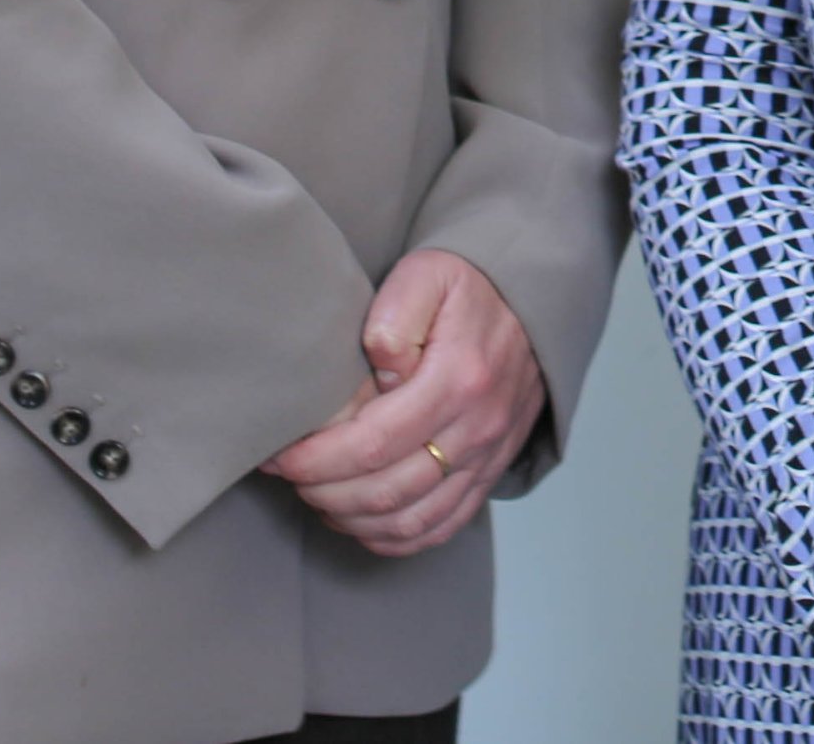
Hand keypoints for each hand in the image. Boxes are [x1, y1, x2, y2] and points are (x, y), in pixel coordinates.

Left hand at [262, 249, 546, 556]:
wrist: (533, 302)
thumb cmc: (470, 288)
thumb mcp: (429, 275)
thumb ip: (395, 315)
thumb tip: (378, 368)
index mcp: (458, 380)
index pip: (373, 444)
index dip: (316, 460)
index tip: (280, 456)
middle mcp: (477, 428)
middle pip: (387, 491)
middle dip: (323, 491)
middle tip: (289, 475)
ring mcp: (487, 457)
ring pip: (411, 519)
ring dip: (353, 519)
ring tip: (317, 496)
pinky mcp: (491, 472)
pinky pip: (441, 527)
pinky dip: (394, 537)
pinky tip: (361, 519)